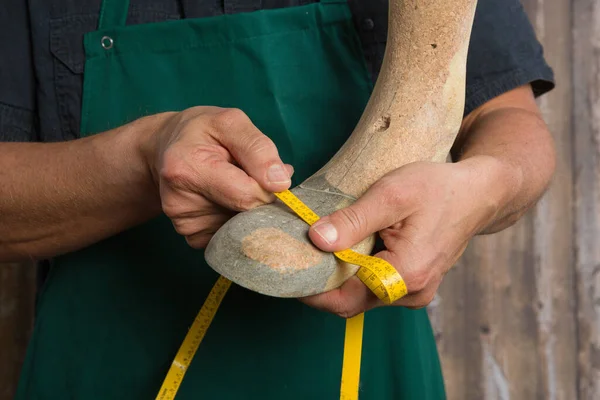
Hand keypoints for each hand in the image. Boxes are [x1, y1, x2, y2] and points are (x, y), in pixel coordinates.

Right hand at [144, 107, 292, 247]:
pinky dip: (236, 219)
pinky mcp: (192, 236)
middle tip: (246, 175)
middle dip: (258, 198)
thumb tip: (280, 183)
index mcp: (186, 169)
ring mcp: (183, 224)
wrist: (167, 147)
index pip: (247, 195)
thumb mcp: (231, 123)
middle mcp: (178, 202)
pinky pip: (232, 235)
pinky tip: (224, 199)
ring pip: (242, 227)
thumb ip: (259, 149)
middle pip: (245, 215)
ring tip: (231, 183)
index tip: (264, 172)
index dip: (267, 186)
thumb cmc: (202, 132)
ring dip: (246, 208)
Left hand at [302, 158, 509, 317]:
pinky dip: (355, 271)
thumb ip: (353, 220)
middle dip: (321, 281)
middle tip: (296, 253)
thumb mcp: (392, 194)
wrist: (478, 193)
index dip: (310, 290)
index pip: (344, 301)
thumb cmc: (438, 188)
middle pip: (351, 300)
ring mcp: (414, 291)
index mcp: (405, 275)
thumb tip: (316, 239)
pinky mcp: (413, 281)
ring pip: (362, 294)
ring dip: (338, 274)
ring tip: (316, 246)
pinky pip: (375, 286)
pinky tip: (344, 246)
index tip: (287, 269)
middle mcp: (410, 292)